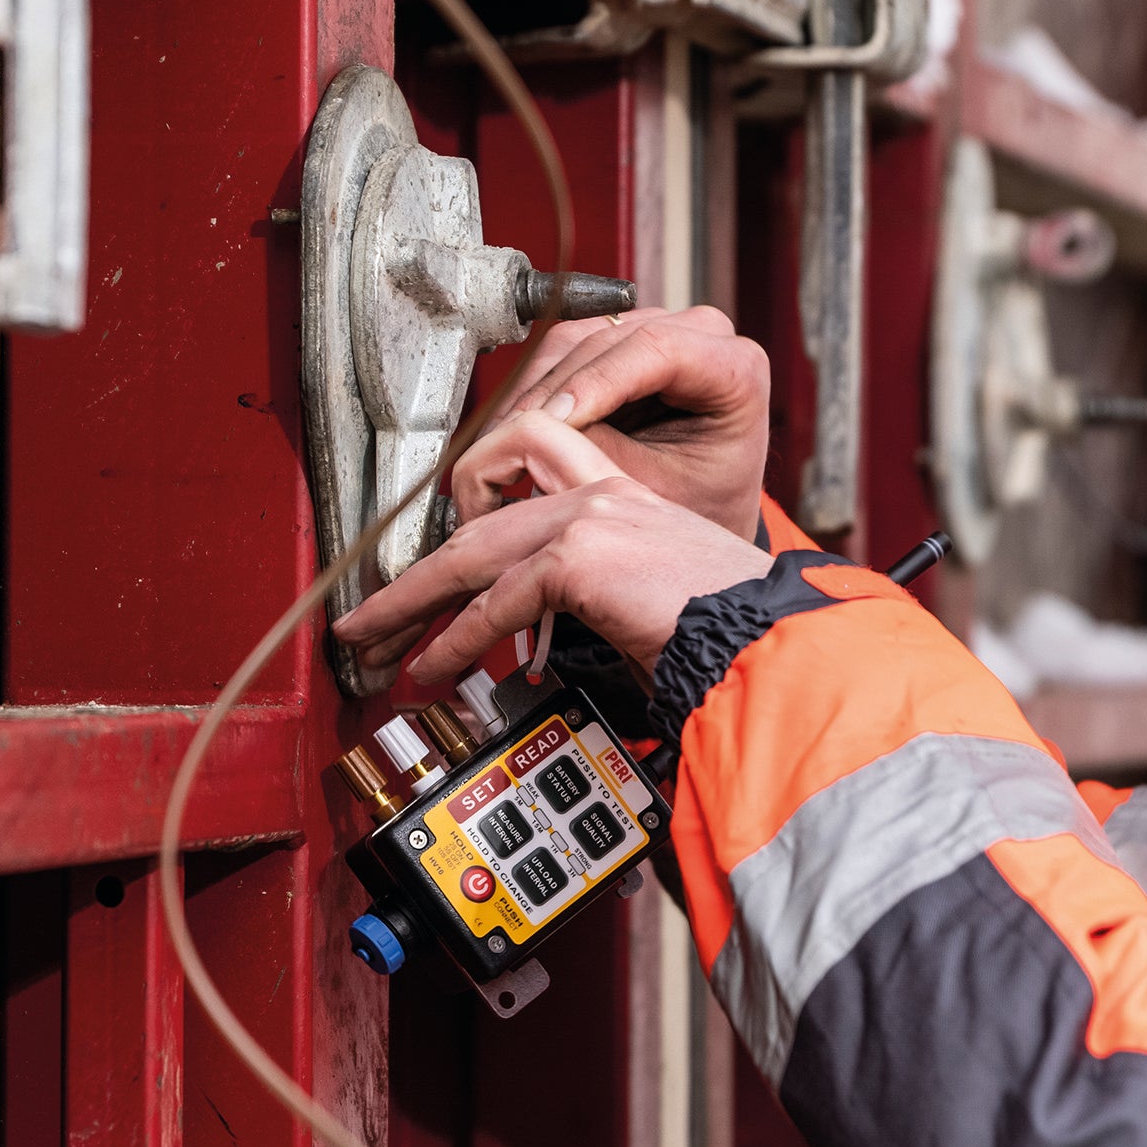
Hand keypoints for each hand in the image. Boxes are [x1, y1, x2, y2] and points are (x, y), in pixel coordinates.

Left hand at [333, 473, 772, 689]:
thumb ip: (594, 599)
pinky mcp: (582, 554)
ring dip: (408, 602)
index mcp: (626, 498)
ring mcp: (591, 518)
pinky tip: (433, 667)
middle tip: (373, 617)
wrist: (773, 642)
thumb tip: (538, 641)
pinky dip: (453, 639)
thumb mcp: (652, 601)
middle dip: (414, 575)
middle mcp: (604, 494)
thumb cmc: (735, 637)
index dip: (468, 516)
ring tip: (373, 643)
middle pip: (477, 518)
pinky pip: (492, 599)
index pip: (523, 479)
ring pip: (467, 550)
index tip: (439, 568)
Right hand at [459, 305, 769, 540]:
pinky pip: (562, 349)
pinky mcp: (620, 337)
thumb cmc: (699, 503)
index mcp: (737, 366)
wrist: (705, 508)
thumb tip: (537, 429)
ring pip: (575, 341)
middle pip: (608, 342)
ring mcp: (659, 327)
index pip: (660, 348)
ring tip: (500, 441)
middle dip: (551, 394)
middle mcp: (702, 333)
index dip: (597, 382)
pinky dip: (532, 388)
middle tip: (505, 443)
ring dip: (532, 391)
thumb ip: (602, 453)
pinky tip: (511, 427)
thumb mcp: (657, 488)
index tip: (551, 423)